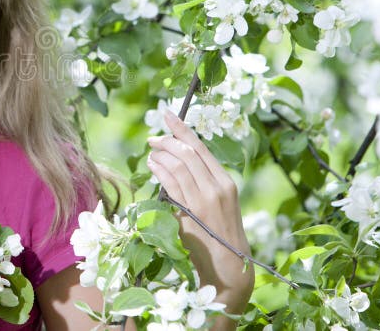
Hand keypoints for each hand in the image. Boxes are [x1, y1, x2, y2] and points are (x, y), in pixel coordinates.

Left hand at [146, 110, 253, 321]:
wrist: (228, 266)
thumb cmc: (219, 235)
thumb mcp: (217, 204)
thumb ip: (201, 183)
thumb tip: (175, 163)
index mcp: (225, 181)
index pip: (201, 147)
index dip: (182, 129)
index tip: (168, 114)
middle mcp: (217, 186)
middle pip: (187, 152)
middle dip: (167, 140)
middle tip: (153, 138)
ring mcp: (204, 199)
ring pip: (177, 165)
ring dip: (160, 155)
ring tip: (151, 153)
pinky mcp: (190, 212)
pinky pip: (171, 183)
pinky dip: (159, 170)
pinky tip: (152, 166)